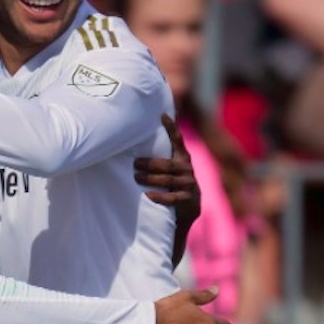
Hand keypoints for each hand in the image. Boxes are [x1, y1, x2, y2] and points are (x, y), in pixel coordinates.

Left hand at [135, 114, 201, 266]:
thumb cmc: (173, 182)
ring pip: (168, 180)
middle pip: (167, 164)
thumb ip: (163, 152)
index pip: (177, 140)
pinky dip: (159, 196)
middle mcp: (187, 169)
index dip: (171, 127)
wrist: (188, 208)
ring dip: (151, 178)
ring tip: (136, 176)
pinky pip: (172, 197)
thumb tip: (144, 131)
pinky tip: (148, 195)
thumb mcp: (172, 166)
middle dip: (150, 163)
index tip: (162, 115)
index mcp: (183, 157)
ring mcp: (189, 184)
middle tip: (135, 163)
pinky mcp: (188, 199)